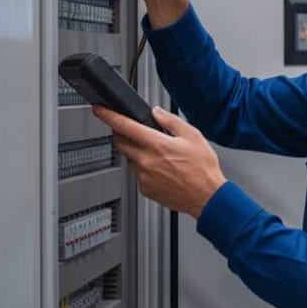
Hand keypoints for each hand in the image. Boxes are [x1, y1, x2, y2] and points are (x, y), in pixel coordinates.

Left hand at [92, 105, 226, 218]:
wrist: (207, 197)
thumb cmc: (203, 170)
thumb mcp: (193, 136)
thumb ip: (172, 121)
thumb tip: (158, 113)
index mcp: (156, 144)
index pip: (124, 126)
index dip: (108, 116)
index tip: (100, 110)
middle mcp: (145, 160)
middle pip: (119, 143)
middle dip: (122, 135)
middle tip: (134, 133)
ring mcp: (143, 176)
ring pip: (129, 159)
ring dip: (136, 153)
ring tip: (159, 157)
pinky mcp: (145, 189)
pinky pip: (137, 174)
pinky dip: (144, 169)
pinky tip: (162, 170)